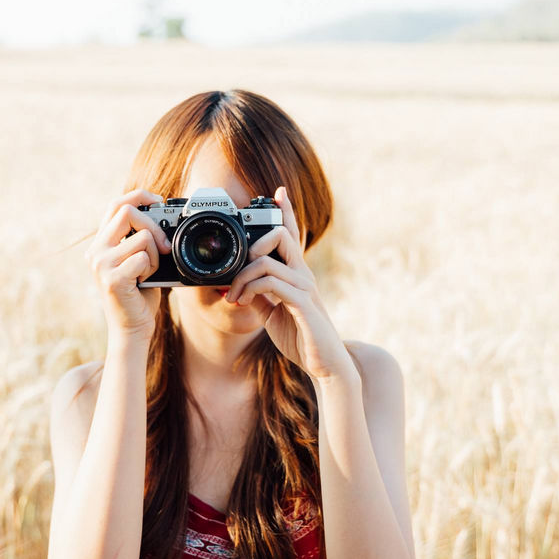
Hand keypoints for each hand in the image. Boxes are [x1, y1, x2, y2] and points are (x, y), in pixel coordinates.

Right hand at [85, 189, 171, 341]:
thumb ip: (139, 239)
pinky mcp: (112, 279)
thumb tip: (159, 214)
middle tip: (164, 245)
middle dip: (154, 224)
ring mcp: (101, 264)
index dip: (139, 196)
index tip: (158, 200)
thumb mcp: (137, 260)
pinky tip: (144, 281)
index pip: (115, 204)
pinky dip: (152, 268)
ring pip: (142, 237)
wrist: (132, 328)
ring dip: (154, 254)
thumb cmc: (139, 295)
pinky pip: (143, 258)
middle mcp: (96, 251)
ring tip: (148, 271)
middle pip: (127, 212)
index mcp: (101, 244)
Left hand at [224, 186, 354, 381]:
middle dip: (253, 243)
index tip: (279, 192)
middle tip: (236, 269)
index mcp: (297, 274)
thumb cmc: (301, 338)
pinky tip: (242, 301)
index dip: (286, 212)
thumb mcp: (272, 314)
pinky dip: (252, 288)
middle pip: (282, 236)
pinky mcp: (303, 305)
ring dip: (243, 276)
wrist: (325, 366)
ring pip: (269, 262)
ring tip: (233, 296)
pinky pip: (273, 284)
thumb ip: (260, 296)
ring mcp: (305, 288)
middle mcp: (304, 275)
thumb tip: (241, 284)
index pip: (292, 235)